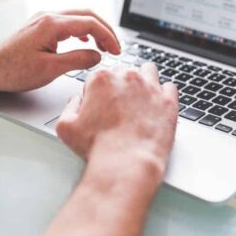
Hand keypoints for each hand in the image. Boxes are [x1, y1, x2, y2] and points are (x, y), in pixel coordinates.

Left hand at [0, 9, 120, 92]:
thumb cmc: (13, 70)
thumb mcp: (51, 70)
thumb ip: (78, 60)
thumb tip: (97, 55)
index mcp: (52, 24)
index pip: (90, 23)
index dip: (108, 36)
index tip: (117, 51)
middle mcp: (48, 17)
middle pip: (87, 15)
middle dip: (105, 30)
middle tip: (116, 47)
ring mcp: (43, 20)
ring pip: (78, 17)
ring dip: (94, 30)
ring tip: (104, 46)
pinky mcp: (40, 27)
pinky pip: (67, 23)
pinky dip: (82, 31)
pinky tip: (85, 41)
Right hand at [56, 63, 177, 175]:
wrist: (126, 163)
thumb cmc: (98, 147)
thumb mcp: (66, 127)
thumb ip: (70, 106)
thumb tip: (77, 100)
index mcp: (102, 79)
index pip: (99, 77)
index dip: (98, 93)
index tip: (100, 106)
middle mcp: (127, 78)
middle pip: (124, 73)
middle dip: (120, 86)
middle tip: (119, 107)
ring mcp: (151, 87)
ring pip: (148, 72)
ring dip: (143, 81)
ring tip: (140, 100)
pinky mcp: (169, 101)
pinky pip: (169, 87)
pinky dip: (164, 94)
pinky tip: (157, 106)